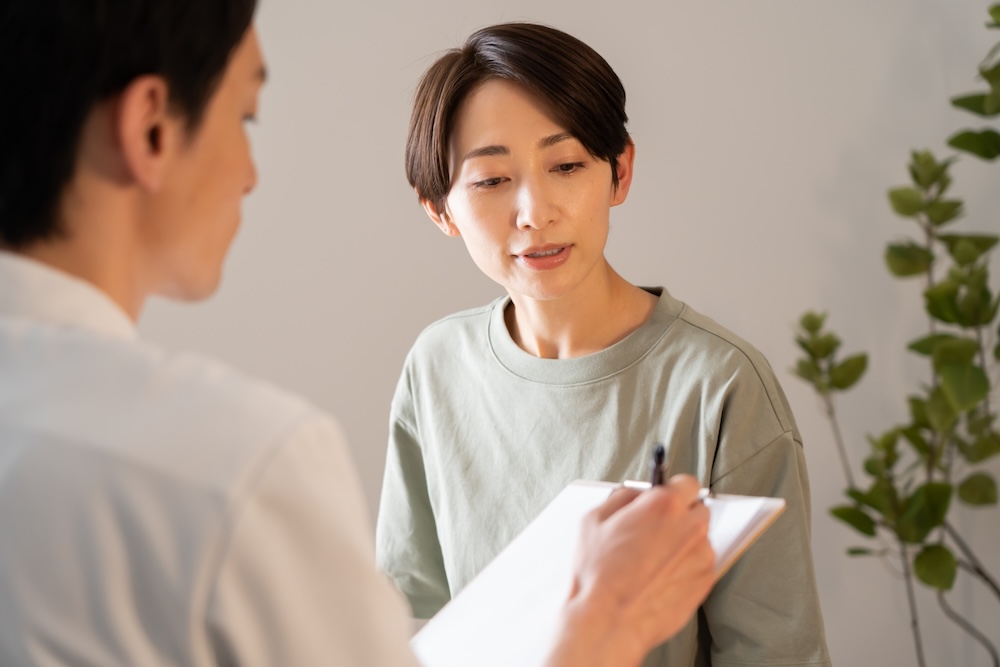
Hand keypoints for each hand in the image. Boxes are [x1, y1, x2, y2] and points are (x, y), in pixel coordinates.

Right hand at [546, 475, 714, 666]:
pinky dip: (686, 566)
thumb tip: (635, 494)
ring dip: (684, 541)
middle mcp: (689, 528)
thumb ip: (622, 497)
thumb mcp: (594, 520)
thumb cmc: (599, 574)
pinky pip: (700, 564)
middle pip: (698, 509)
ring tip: (654, 558)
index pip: (687, 483)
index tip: (664, 497)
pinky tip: (660, 576)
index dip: (673, 489)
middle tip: (655, 529)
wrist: (609, 620)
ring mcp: (701, 557)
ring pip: (700, 538)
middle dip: (680, 514)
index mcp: (664, 506)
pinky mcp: (704, 583)